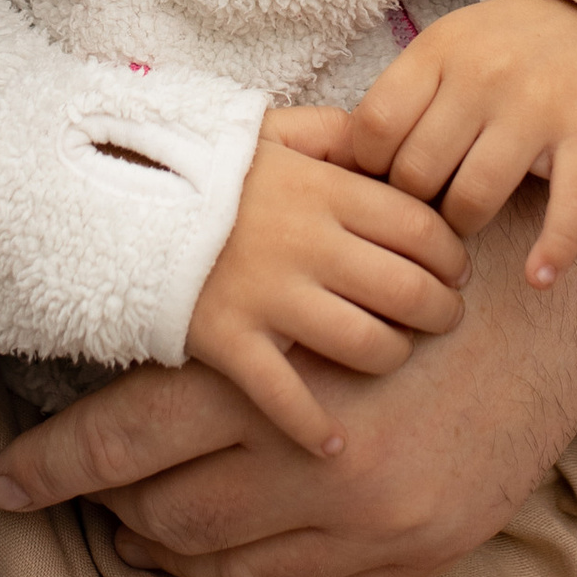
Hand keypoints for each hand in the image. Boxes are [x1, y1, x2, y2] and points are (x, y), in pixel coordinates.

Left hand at [0, 190, 576, 576]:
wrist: (551, 317)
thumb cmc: (416, 269)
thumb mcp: (319, 264)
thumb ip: (227, 305)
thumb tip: (122, 327)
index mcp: (275, 379)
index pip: (127, 438)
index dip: (55, 466)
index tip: (7, 483)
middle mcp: (311, 464)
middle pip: (162, 510)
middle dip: (107, 508)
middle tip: (76, 495)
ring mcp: (361, 525)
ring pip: (219, 562)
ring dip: (163, 549)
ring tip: (133, 529)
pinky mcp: (404, 557)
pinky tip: (213, 554)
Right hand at [183, 137, 464, 455]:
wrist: (120, 199)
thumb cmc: (210, 170)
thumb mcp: (276, 131)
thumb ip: (338, 132)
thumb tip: (393, 146)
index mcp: (325, 190)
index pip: (421, 228)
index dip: (452, 256)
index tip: (455, 271)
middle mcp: (306, 243)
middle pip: (407, 290)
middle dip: (441, 311)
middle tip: (445, 318)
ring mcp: (267, 295)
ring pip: (365, 344)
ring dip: (393, 357)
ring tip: (395, 355)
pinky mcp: (226, 340)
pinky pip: (284, 397)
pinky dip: (314, 429)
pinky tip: (335, 445)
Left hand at [344, 0, 576, 289]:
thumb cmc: (505, 46)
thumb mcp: (445, 46)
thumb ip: (402, 97)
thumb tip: (353, 170)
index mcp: (438, 52)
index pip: (375, 129)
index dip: (370, 168)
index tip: (386, 178)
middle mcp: (483, 77)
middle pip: (418, 173)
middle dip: (414, 204)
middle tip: (427, 207)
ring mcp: (538, 108)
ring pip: (475, 198)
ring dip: (464, 226)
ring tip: (467, 223)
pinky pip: (567, 209)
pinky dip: (553, 251)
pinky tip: (538, 277)